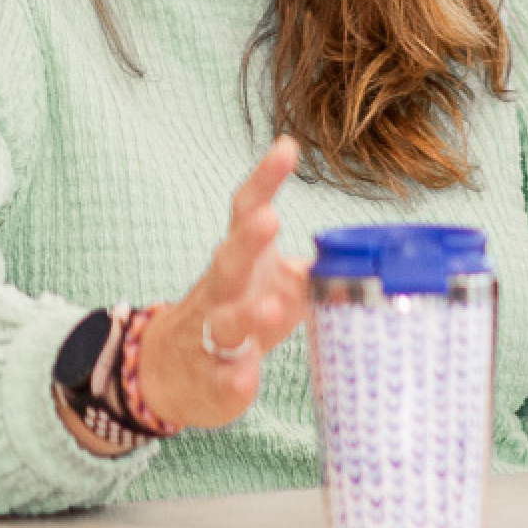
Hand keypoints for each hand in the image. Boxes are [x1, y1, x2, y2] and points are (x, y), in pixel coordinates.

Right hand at [133, 137, 309, 431]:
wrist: (169, 371)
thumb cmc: (236, 313)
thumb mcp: (270, 282)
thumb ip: (308, 266)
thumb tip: (358, 256)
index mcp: (240, 261)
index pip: (246, 212)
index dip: (265, 180)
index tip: (287, 147)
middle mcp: (220, 292)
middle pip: (229, 262)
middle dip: (247, 242)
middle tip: (269, 220)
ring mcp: (211, 336)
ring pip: (225, 322)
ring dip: (247, 315)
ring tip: (271, 309)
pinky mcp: (211, 381)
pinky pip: (222, 380)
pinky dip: (233, 380)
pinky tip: (244, 380)